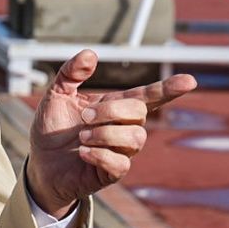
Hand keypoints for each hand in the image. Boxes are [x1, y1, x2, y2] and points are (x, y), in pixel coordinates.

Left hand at [26, 49, 196, 216]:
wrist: (39, 162)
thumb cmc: (51, 129)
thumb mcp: (56, 95)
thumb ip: (71, 73)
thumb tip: (90, 54)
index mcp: (114, 107)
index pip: (148, 96)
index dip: (168, 89)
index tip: (189, 81)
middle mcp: (123, 128)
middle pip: (139, 112)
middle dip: (111, 111)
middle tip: (84, 117)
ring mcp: (121, 151)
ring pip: (135, 137)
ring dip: (104, 134)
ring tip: (82, 137)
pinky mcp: (112, 173)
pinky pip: (121, 164)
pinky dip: (100, 155)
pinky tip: (82, 153)